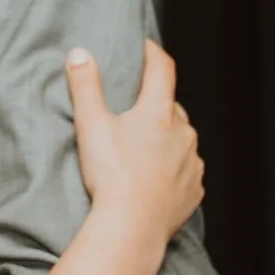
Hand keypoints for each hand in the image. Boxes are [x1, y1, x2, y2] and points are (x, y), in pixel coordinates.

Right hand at [67, 39, 202, 247]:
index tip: (145, 46)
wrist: (132, 227)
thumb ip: (86, 87)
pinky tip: (155, 178)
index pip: (162, 70)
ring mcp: (193, 163)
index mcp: (158, 113)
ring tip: (142, 151)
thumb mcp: (91, 126)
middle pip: (172, 107)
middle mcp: (183, 133)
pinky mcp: (194, 190)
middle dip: (156, 104)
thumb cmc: (111, 176)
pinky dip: (174, 168)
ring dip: (166, 139)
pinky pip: (187, 171)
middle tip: (135, 111)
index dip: (153, 54)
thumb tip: (79, 54)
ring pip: (182, 140)